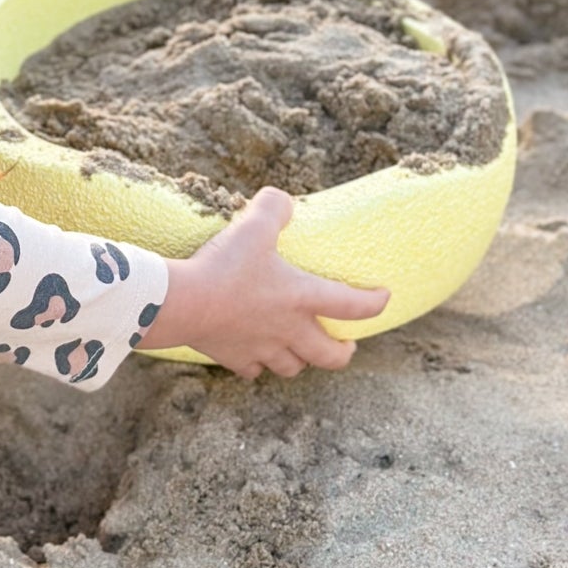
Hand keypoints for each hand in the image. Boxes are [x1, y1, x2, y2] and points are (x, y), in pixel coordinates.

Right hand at [141, 186, 390, 378]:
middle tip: (345, 344)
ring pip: (293, 366)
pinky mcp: (233, 357)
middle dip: (342, 351)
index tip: (383, 298)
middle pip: (330, 356)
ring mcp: (262, 348)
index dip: (373, 302)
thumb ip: (273, 208)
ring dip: (300, 359)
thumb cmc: (224, 265)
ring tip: (298, 349)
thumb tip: (281, 199)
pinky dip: (257, 362)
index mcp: (301, 298)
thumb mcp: (252, 226)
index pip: (352, 305)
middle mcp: (289, 329)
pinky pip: (253, 368)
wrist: (184, 303)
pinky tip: (252, 352)